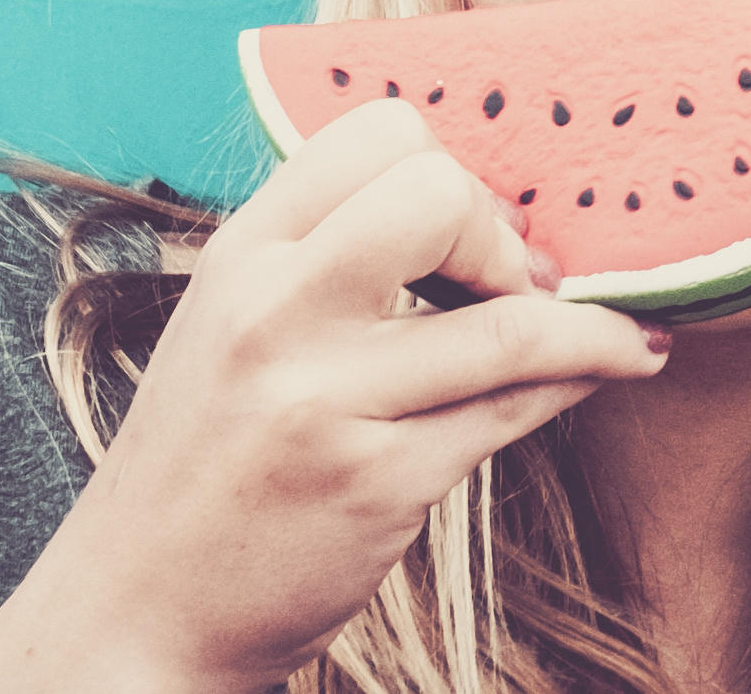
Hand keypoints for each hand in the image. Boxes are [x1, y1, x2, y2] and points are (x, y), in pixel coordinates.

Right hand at [0, 97, 670, 691]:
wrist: (134, 616)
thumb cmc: (204, 468)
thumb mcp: (232, 334)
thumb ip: (325, 266)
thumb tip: (483, 213)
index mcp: (239, 260)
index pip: (376, 134)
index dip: (452, 174)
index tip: (472, 234)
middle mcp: (272, 316)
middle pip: (439, 196)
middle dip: (502, 235)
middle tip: (517, 289)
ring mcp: (322, 402)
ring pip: (512, 322)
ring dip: (591, 326)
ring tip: (617, 338)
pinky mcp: (376, 483)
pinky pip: (518, 406)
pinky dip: (587, 378)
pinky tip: (614, 370)